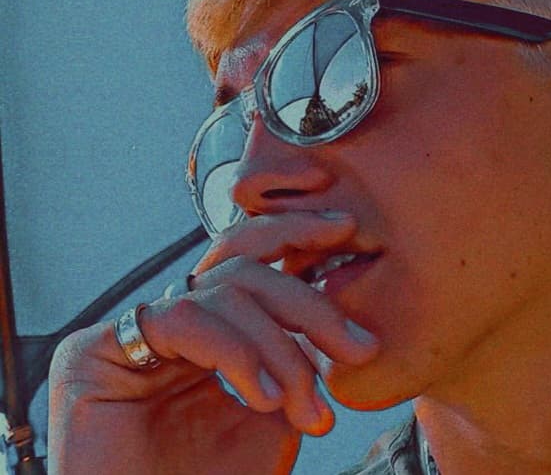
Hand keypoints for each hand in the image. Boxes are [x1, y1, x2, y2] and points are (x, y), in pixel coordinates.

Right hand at [47, 212, 379, 474]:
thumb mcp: (276, 421)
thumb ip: (295, 365)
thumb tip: (340, 322)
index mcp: (206, 333)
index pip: (250, 263)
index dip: (296, 233)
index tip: (348, 230)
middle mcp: (166, 326)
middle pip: (245, 270)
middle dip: (311, 305)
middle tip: (358, 346)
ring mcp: (128, 336)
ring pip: (225, 292)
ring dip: (280, 348)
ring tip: (305, 407)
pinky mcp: (90, 354)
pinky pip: (183, 319)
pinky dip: (236, 353)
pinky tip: (261, 395)